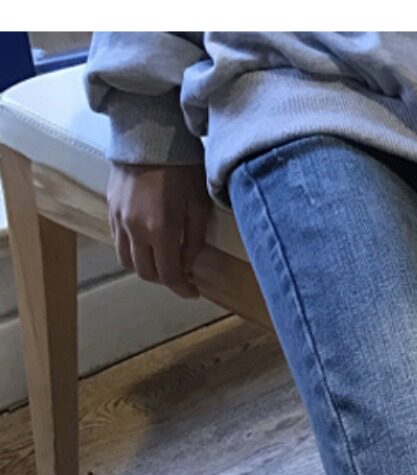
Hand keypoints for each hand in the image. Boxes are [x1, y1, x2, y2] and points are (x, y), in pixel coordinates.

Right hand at [106, 162, 210, 298]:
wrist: (151, 133)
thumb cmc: (183, 168)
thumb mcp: (198, 207)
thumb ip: (193, 242)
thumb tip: (188, 265)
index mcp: (160, 230)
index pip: (169, 275)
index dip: (182, 289)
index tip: (193, 291)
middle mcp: (134, 228)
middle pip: (145, 272)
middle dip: (164, 279)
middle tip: (180, 274)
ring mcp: (118, 217)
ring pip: (126, 259)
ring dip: (145, 266)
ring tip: (163, 259)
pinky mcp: (109, 206)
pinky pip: (117, 239)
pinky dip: (132, 248)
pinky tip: (148, 241)